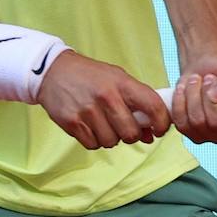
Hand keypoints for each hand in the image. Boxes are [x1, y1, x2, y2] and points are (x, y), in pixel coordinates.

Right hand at [38, 51, 171, 149]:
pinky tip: (89, 125)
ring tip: (103, 123)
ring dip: (111, 138)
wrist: (54, 71)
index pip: (153, 106)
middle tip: (124, 127)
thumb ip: (136, 103)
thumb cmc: (90, 76)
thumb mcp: (117, 78)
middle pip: (131, 133)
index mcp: (122, 83)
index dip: (162, 123)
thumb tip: (150, 135)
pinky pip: (93, 145)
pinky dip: (94, 140)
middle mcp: (107, 97)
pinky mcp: (72, 123)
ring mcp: (88, 111)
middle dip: (131, 135)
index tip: (159, 130)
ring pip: (111, 142)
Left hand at [171, 53, 216, 143]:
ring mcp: (213, 137)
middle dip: (207, 94)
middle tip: (207, 77)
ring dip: (193, 95)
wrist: (202, 72)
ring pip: (197, 122)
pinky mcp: (193, 135)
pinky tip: (183, 89)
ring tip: (196, 80)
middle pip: (216, 123)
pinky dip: (179, 102)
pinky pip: (182, 123)